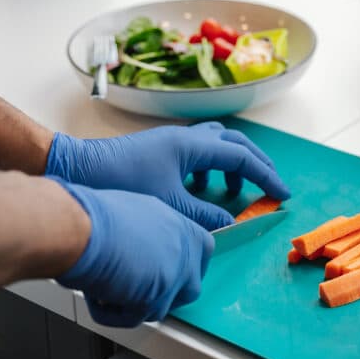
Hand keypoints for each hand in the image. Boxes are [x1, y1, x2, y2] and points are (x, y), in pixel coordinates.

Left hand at [45, 122, 289, 229]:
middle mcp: (185, 137)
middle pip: (234, 142)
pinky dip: (208, 168)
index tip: (281, 194)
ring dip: (231, 164)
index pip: (241, 157)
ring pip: (215, 143)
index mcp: (192, 145)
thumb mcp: (168, 204)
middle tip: (269, 186)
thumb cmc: (120, 182)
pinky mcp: (160, 149)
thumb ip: (202, 214)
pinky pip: (197, 152)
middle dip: (256, 164)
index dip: (265, 176)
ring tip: (232, 192)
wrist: (78, 167)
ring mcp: (172, 141)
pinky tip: (199, 189)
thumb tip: (228, 221)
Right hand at [49, 177, 213, 326]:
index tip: (169, 268)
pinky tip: (97, 294)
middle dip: (164, 293)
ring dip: (135, 304)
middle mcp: (184, 256)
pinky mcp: (154, 302)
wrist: (86, 231)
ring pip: (160, 308)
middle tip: (137, 286)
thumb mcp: (140, 211)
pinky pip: (133, 319)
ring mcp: (173, 280)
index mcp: (185, 230)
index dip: (184, 264)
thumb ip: (155, 231)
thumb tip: (149, 244)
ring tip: (108, 286)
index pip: (203, 252)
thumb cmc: (101, 216)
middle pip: (189, 288)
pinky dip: (112, 313)